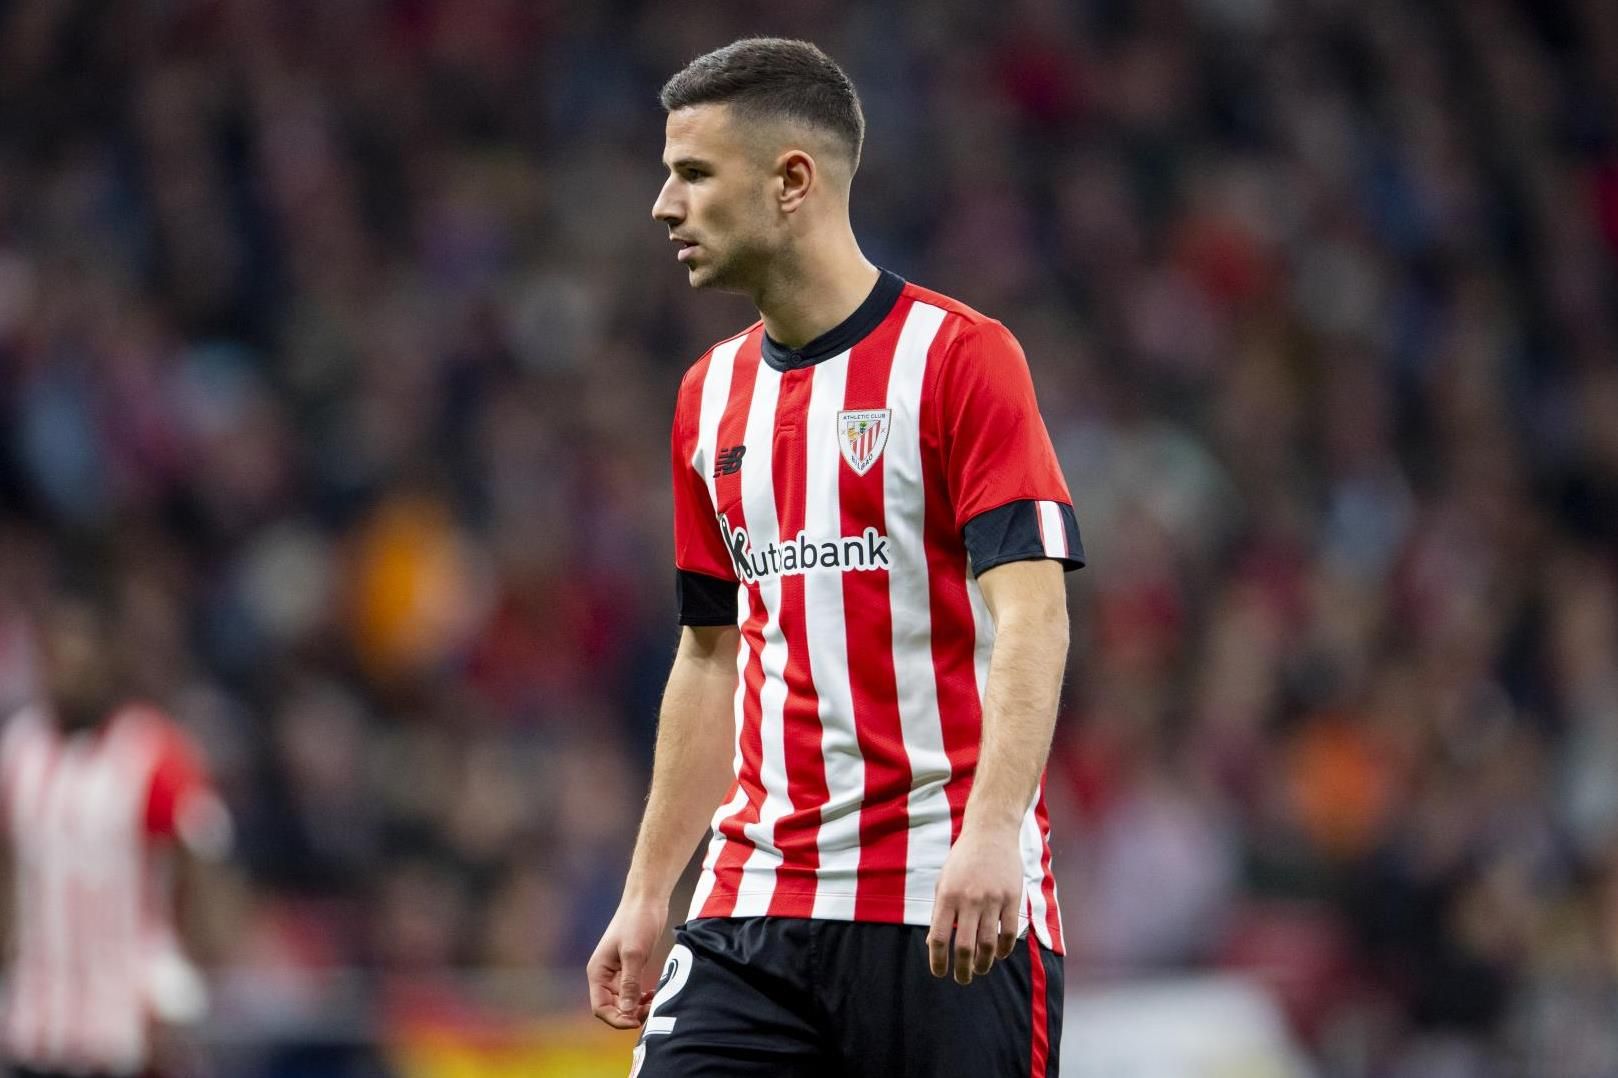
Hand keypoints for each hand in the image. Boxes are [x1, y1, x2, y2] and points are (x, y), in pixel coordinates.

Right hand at [587, 898, 666, 1027]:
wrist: (646, 899)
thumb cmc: (637, 922)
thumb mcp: (634, 954)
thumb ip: (630, 983)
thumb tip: (627, 1011)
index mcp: (598, 972)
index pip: (600, 1008)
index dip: (617, 1019)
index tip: (637, 1020)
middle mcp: (604, 975)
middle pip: (612, 1007)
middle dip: (629, 1014)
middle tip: (651, 1009)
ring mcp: (616, 971)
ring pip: (623, 1001)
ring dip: (637, 1006)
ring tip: (654, 1001)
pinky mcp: (629, 967)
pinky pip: (631, 991)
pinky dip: (641, 997)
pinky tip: (653, 993)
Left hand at [926, 825, 1023, 984]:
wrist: (991, 833)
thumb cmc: (963, 860)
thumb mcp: (943, 882)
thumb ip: (939, 912)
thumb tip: (932, 944)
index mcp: (947, 895)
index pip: (938, 937)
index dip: (937, 960)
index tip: (940, 973)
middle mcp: (969, 899)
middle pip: (964, 946)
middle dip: (962, 970)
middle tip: (962, 979)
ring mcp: (992, 899)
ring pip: (989, 944)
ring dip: (984, 963)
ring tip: (979, 970)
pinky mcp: (1012, 898)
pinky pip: (1009, 932)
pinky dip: (1004, 949)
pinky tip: (1000, 955)